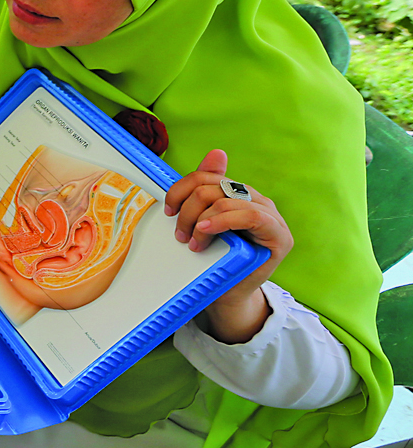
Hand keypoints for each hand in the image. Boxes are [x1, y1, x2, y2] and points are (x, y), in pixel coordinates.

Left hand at [165, 149, 292, 342]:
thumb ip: (204, 191)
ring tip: (192, 241)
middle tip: (179, 234)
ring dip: (203, 219)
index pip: (208, 176)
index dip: (183, 188)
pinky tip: (206, 231)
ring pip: (229, 199)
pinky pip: (252, 216)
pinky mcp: (279, 236)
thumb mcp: (203, 222)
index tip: (168, 210)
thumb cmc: (215, 259)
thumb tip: (217, 152)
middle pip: (215, 187)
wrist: (229, 294)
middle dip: (190, 208)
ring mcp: (271, 217)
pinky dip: (224, 221)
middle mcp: (257, 200)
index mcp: (239, 194)